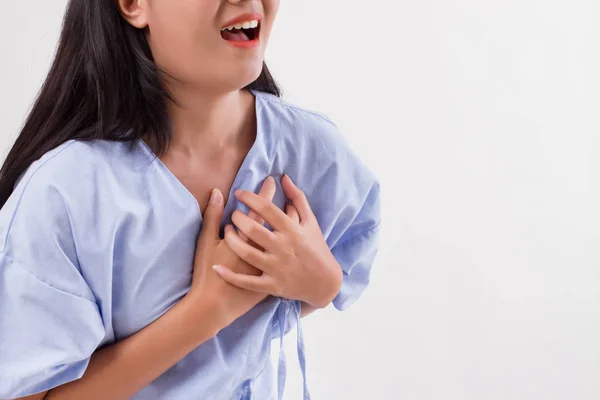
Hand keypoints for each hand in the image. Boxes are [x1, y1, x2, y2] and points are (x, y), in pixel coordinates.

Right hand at [187, 178, 275, 327]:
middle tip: (282, 189)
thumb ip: (213, 216)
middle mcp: (266, 248)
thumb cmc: (207, 272)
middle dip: (279, 202)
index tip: (269, 181)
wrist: (214, 306)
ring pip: (287, 236)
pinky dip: (289, 242)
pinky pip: (287, 253)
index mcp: (250, 238)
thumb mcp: (207, 242)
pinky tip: (288, 233)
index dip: (264, 193)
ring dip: (288, 220)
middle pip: (277, 219)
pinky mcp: (274, 276)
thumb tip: (218, 192)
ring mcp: (273, 263)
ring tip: (288, 206)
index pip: (261, 209)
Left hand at [214, 174, 342, 308]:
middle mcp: (283, 248)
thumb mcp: (311, 222)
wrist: (326, 283)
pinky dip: (231, 276)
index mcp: (292, 230)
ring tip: (226, 231)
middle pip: (253, 229)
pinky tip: (217, 268)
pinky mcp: (272, 286)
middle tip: (233, 214)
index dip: (250, 198)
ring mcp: (277, 268)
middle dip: (238, 218)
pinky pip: (248, 282)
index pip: (267, 209)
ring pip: (247, 253)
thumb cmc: (317, 248)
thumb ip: (298, 199)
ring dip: (232, 240)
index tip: (239, 193)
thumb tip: (284, 177)